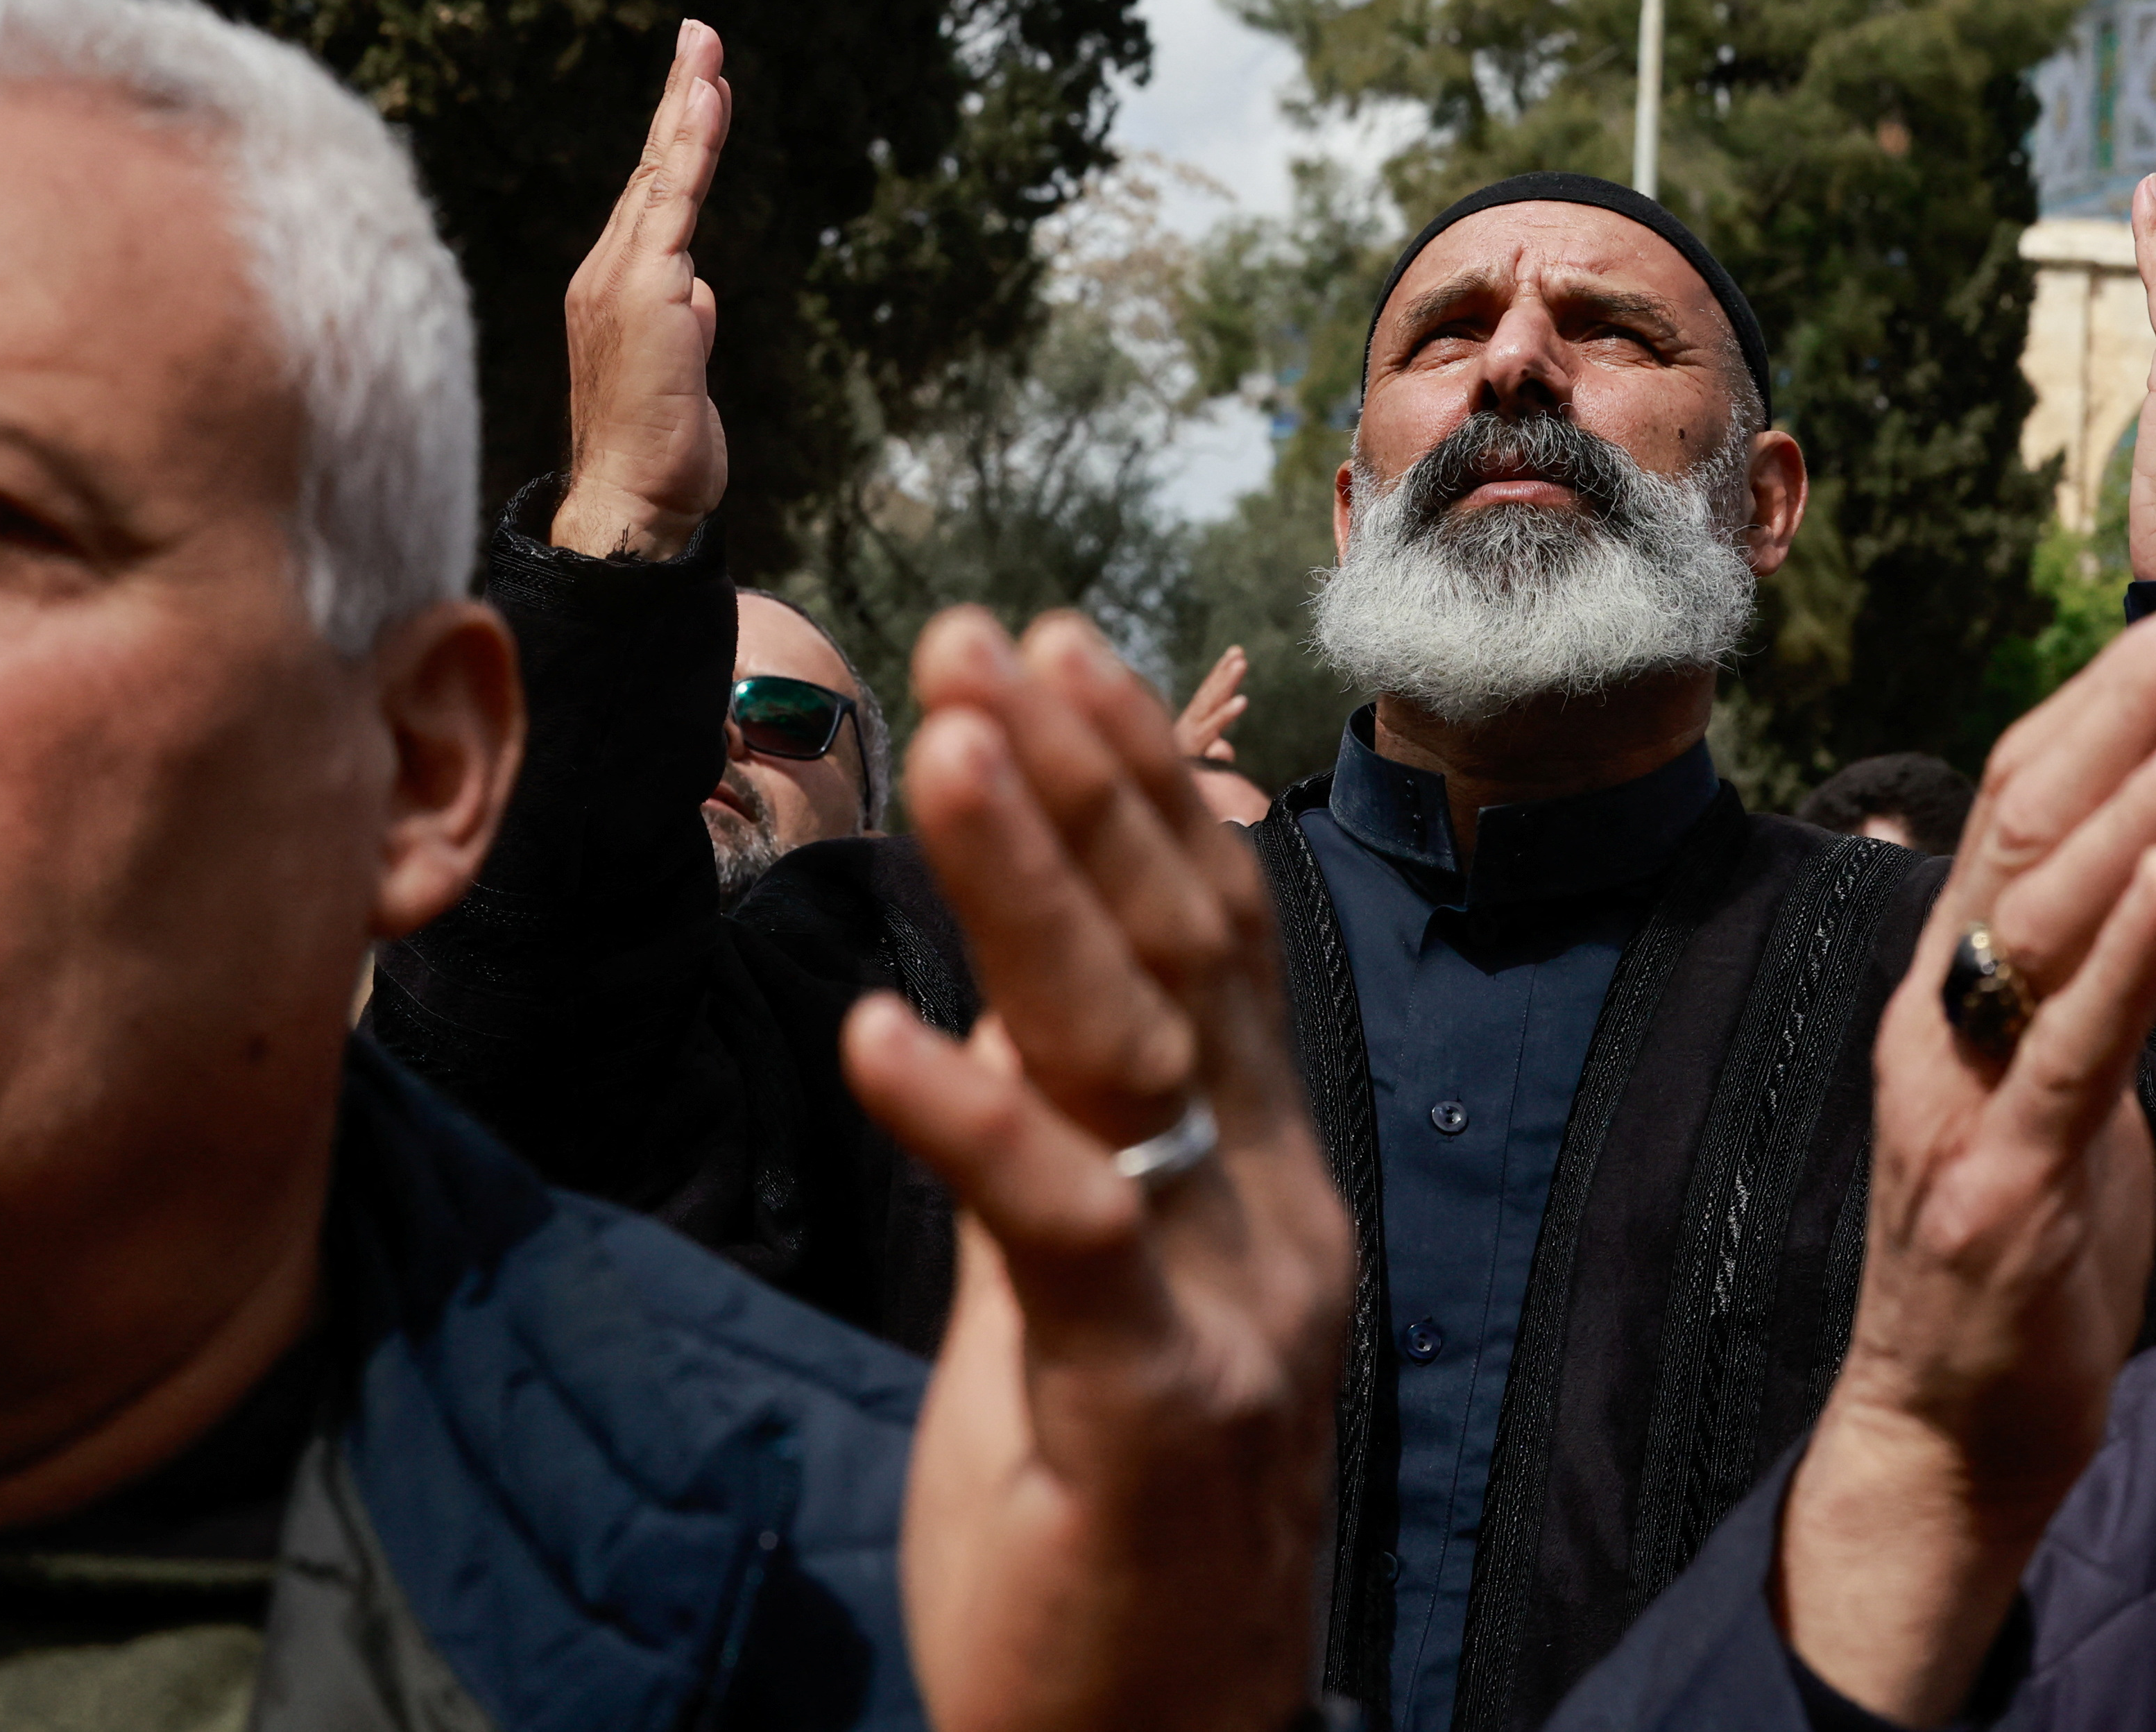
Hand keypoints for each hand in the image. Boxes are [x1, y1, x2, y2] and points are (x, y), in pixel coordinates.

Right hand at [550, 21, 731, 561]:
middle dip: (677, 99)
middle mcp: (608, 274)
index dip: (672, 138)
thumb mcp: (681, 371)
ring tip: (707, 51)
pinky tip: (707, 104)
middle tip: (700, 35)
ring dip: (686, 108)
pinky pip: (673, 204)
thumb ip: (685, 322)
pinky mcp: (648, 292)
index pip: (649, 198)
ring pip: (660, 176)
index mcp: (615, 289)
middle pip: (649, 169)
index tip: (695, 83)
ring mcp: (623, 280)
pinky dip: (690, 149)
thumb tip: (698, 295)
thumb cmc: (658, 450)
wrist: (634, 502)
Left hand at [844, 610, 1349, 1731]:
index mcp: (1261, 1167)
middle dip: (1078, 780)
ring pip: (1131, 1055)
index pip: (1207, 927)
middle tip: (982, 634)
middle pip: (1177, 951)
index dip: (1130, 777)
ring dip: (1032, 887)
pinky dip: (972, 1123)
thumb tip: (996, 983)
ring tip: (946, 744)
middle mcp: (1273, 1208)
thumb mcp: (1075, 1293)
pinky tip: (882, 1026)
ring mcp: (1232, 1308)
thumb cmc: (1106, 1520)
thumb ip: (1061, 1135)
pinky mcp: (1154, 1416)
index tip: (1042, 641)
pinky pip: (1066, 1240)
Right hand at [1774, 586, 2155, 1722]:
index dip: (2106, 701)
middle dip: (2127, 709)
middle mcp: (1939, 1016)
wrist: (1943, 1438)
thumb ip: (2086, 982)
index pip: (2017, 800)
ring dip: (2138, 809)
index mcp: (1952, 985)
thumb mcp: (2056, 1090)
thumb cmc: (2020, 1263)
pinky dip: (2124, 956)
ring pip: (2037, 916)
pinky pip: (2066, 1053)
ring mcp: (1961, 1097)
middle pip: (2024, 822)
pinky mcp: (2003, 1185)